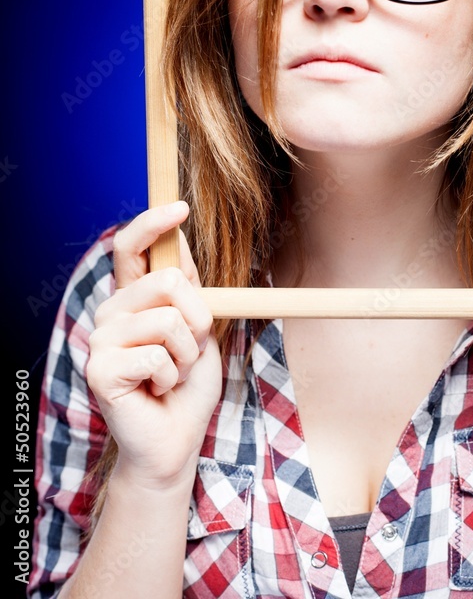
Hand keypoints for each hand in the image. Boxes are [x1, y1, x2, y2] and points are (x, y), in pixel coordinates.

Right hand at [86, 202, 221, 484]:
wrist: (176, 439)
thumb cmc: (187, 384)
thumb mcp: (197, 327)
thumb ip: (186, 287)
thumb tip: (178, 237)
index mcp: (132, 297)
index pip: (131, 246)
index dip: (153, 223)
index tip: (179, 207)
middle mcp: (111, 312)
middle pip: (169, 281)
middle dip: (199, 319)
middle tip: (189, 351)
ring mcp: (100, 340)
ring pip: (169, 319)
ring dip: (187, 354)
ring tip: (172, 374)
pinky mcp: (99, 369)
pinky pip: (158, 354)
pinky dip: (172, 376)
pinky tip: (157, 391)